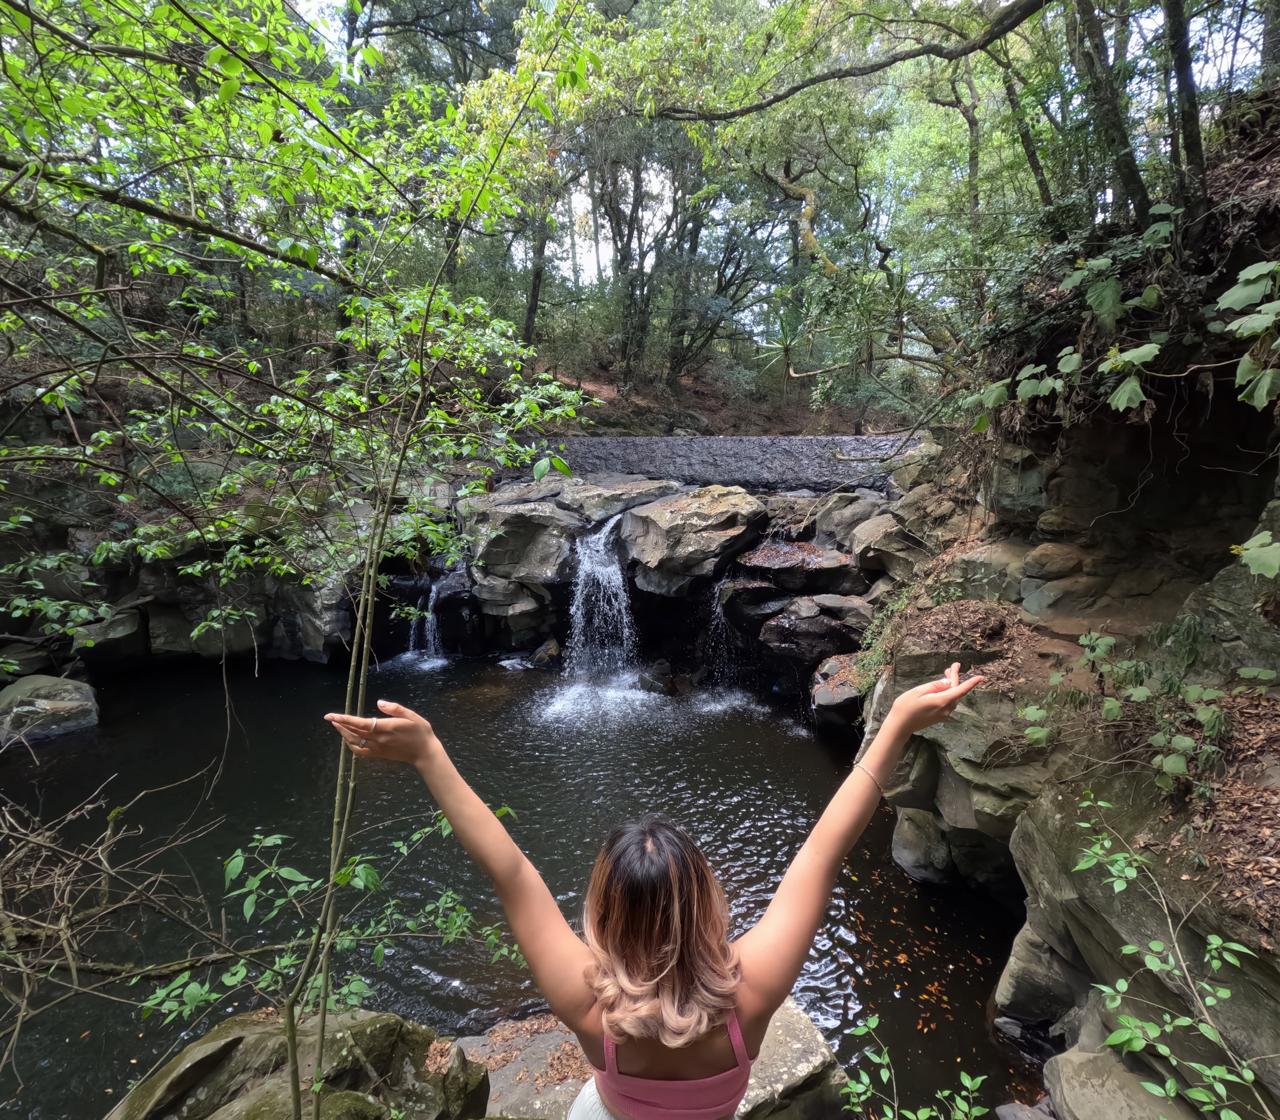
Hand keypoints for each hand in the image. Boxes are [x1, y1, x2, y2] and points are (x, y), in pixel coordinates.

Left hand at [323, 699, 441, 768]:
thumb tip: (379, 702)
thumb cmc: (420, 732)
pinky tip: (349, 740)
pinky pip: (361, 752)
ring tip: (338, 727)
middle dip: (341, 726)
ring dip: (344, 735)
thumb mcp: (411, 716)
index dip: (344, 720)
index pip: (360, 724)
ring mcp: (378, 749)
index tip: (332, 716)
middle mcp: (378, 740)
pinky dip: (352, 746)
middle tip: (331, 719)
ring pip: (355, 743)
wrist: (425, 752)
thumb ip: (395, 708)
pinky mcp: (379, 755)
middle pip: (354, 733)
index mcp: (385, 728)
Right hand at [886, 662, 984, 734]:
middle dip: (955, 678)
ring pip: (953, 697)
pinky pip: (948, 703)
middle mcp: (945, 709)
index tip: (981, 677)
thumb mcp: (918, 691)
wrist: (900, 726)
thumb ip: (935, 686)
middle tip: (952, 666)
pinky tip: (941, 688)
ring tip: (945, 674)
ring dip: (951, 686)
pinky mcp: (939, 717)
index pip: (960, 690)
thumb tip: (948, 682)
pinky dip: (948, 694)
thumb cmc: (905, 707)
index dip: (972, 683)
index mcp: (941, 701)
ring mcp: (943, 714)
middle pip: (956, 692)